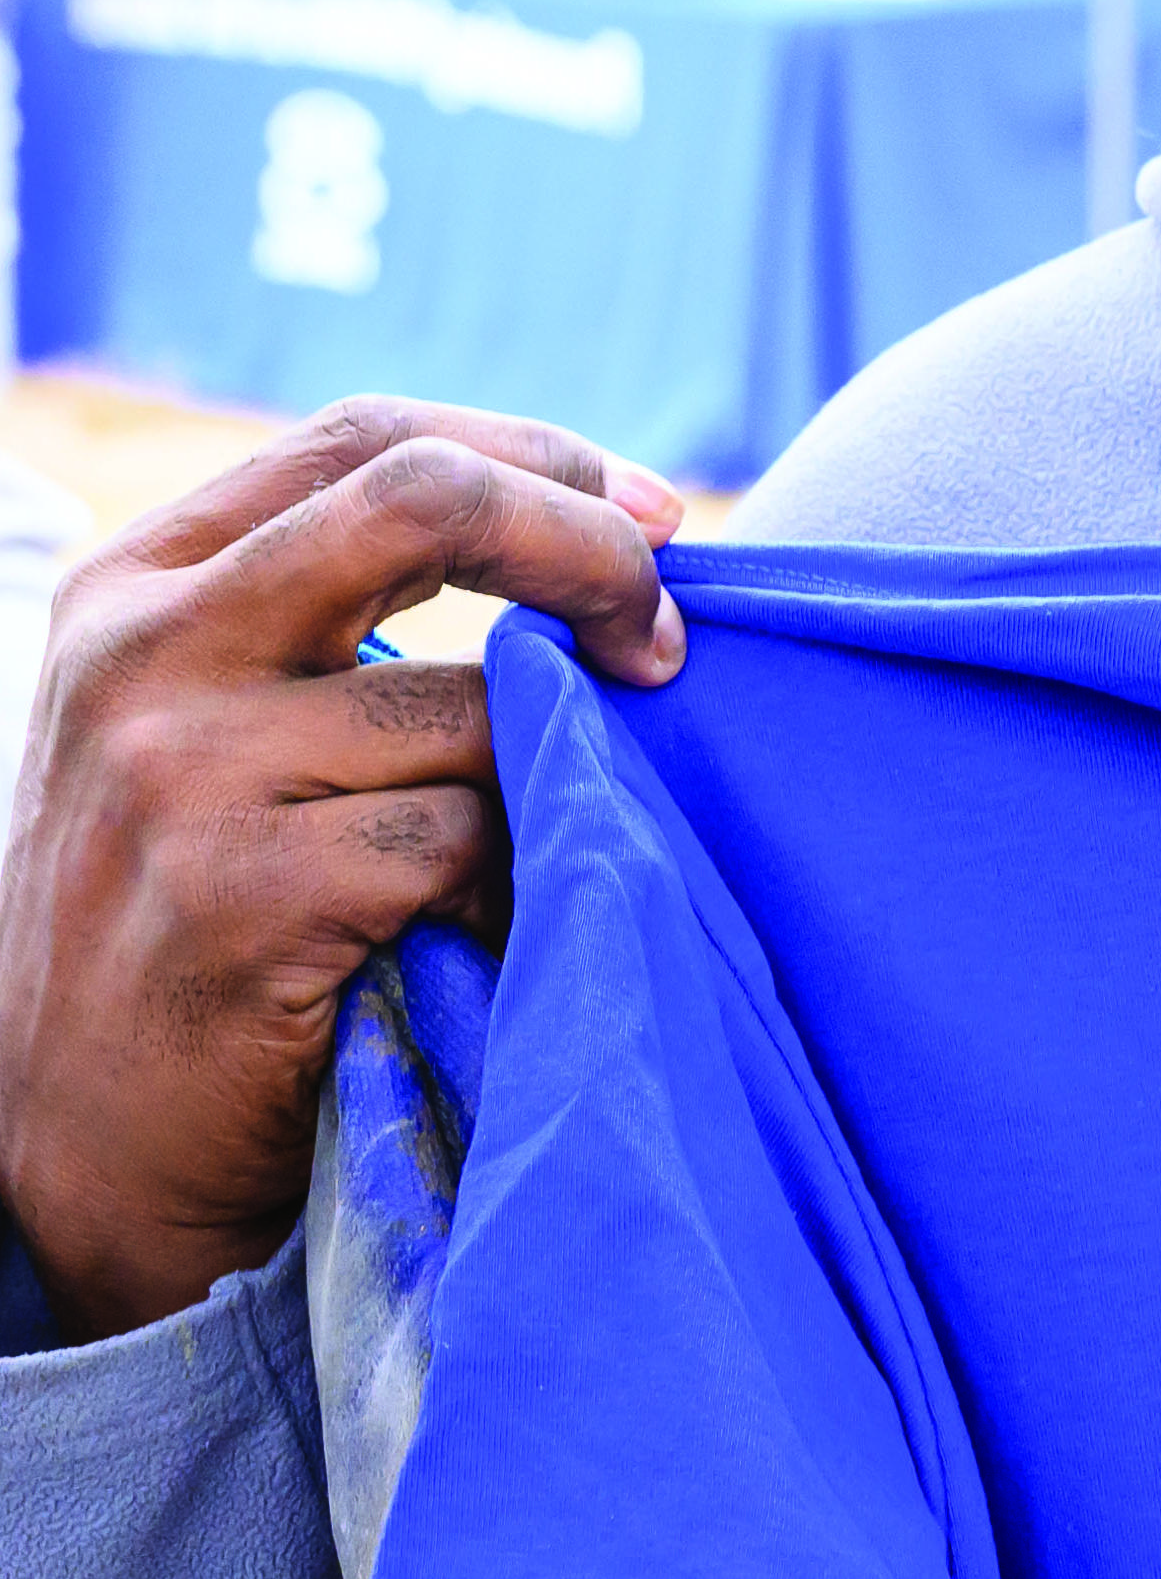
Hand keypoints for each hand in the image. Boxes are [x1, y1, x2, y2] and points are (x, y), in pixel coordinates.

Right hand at [0, 401, 682, 1341]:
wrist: (78, 1140)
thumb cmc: (197, 913)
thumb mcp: (221, 723)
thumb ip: (348, 618)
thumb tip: (618, 531)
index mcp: (143, 580)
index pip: (368, 437)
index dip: (538, 459)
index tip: (652, 519)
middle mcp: (145, 651)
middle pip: (424, 498)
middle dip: (587, 549)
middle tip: (665, 639)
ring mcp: (179, 772)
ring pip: (480, 704)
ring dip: (553, 779)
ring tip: (527, 854)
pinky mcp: (237, 897)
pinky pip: (466, 840)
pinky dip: (517, 884)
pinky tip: (480, 931)